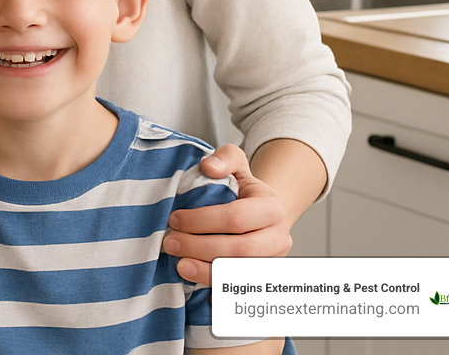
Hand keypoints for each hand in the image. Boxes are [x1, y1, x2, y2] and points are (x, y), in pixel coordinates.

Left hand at [163, 144, 293, 285]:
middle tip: (170, 243)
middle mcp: (278, 238)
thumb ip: (224, 158)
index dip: (202, 220)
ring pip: (241, 274)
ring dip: (207, 272)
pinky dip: (219, 289)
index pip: (237, 217)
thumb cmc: (245, 189)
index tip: (174, 219)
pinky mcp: (263, 279)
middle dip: (200, 247)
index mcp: (272, 208)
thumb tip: (208, 167)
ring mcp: (273, 262)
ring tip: (179, 265)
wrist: (264, 214)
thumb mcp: (237, 163)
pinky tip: (198, 284)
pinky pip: (242, 290)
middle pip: (239, 249)